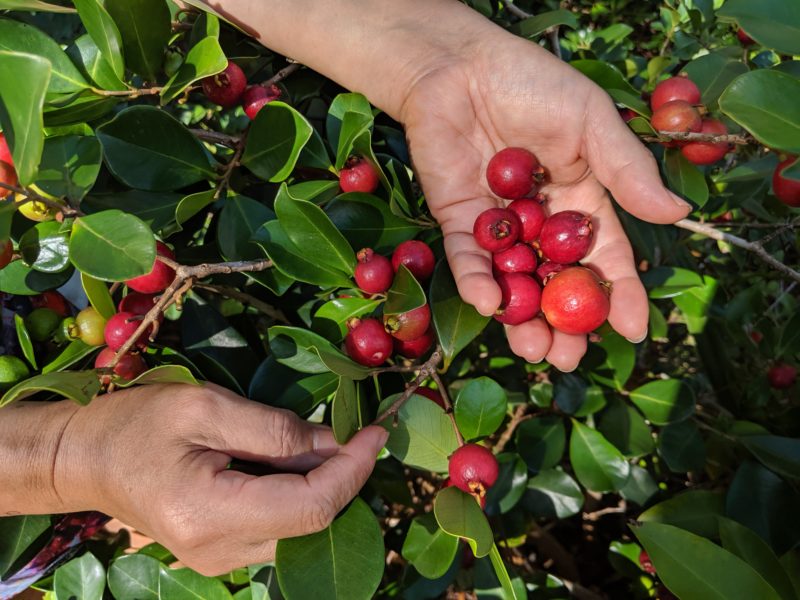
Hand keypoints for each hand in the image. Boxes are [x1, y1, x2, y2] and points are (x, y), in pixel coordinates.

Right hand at [55, 383, 387, 574]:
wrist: (84, 460)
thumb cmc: (136, 424)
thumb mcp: (204, 407)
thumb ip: (273, 428)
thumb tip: (333, 441)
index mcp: (212, 514)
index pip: (310, 508)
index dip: (352, 470)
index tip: (376, 431)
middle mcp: (219, 552)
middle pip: (310, 524)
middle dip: (344, 476)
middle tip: (357, 430)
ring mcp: (218, 561)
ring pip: (298, 531)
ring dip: (324, 486)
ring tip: (327, 441)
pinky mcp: (219, 554)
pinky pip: (277, 530)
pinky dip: (299, 496)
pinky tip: (296, 462)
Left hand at [401, 32, 690, 370]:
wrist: (461, 68)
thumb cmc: (533, 84)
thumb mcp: (591, 121)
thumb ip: (626, 170)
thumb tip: (677, 213)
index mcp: (581, 199)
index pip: (605, 254)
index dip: (621, 292)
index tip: (636, 329)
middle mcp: (542, 221)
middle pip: (557, 281)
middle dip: (565, 322)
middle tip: (571, 358)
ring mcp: (499, 225)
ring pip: (514, 281)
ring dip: (523, 319)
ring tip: (535, 351)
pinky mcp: (458, 221)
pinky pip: (468, 258)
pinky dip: (477, 282)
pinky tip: (491, 306)